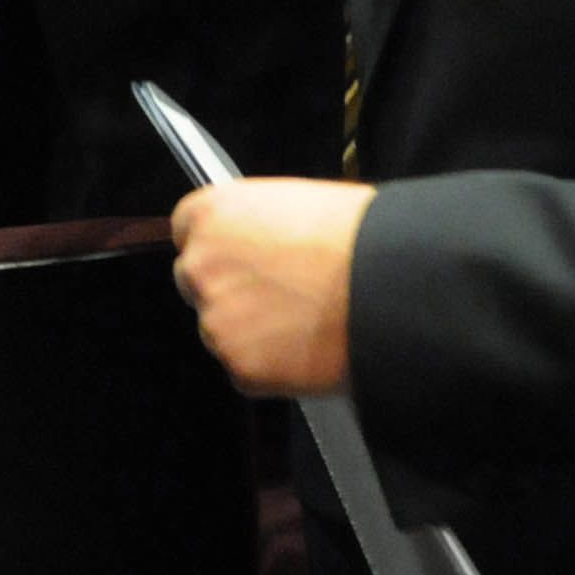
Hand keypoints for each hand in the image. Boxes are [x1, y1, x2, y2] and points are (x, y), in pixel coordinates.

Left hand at [171, 178, 377, 398]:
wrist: (387, 287)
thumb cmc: (357, 236)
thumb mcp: (295, 203)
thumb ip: (256, 223)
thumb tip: (256, 242)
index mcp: (212, 214)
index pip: (187, 229)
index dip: (218, 245)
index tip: (238, 256)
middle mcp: (202, 265)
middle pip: (195, 281)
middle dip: (226, 289)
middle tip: (274, 295)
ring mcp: (216, 320)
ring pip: (218, 329)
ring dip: (247, 331)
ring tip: (300, 323)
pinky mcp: (240, 367)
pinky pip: (244, 371)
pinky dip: (268, 368)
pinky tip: (305, 349)